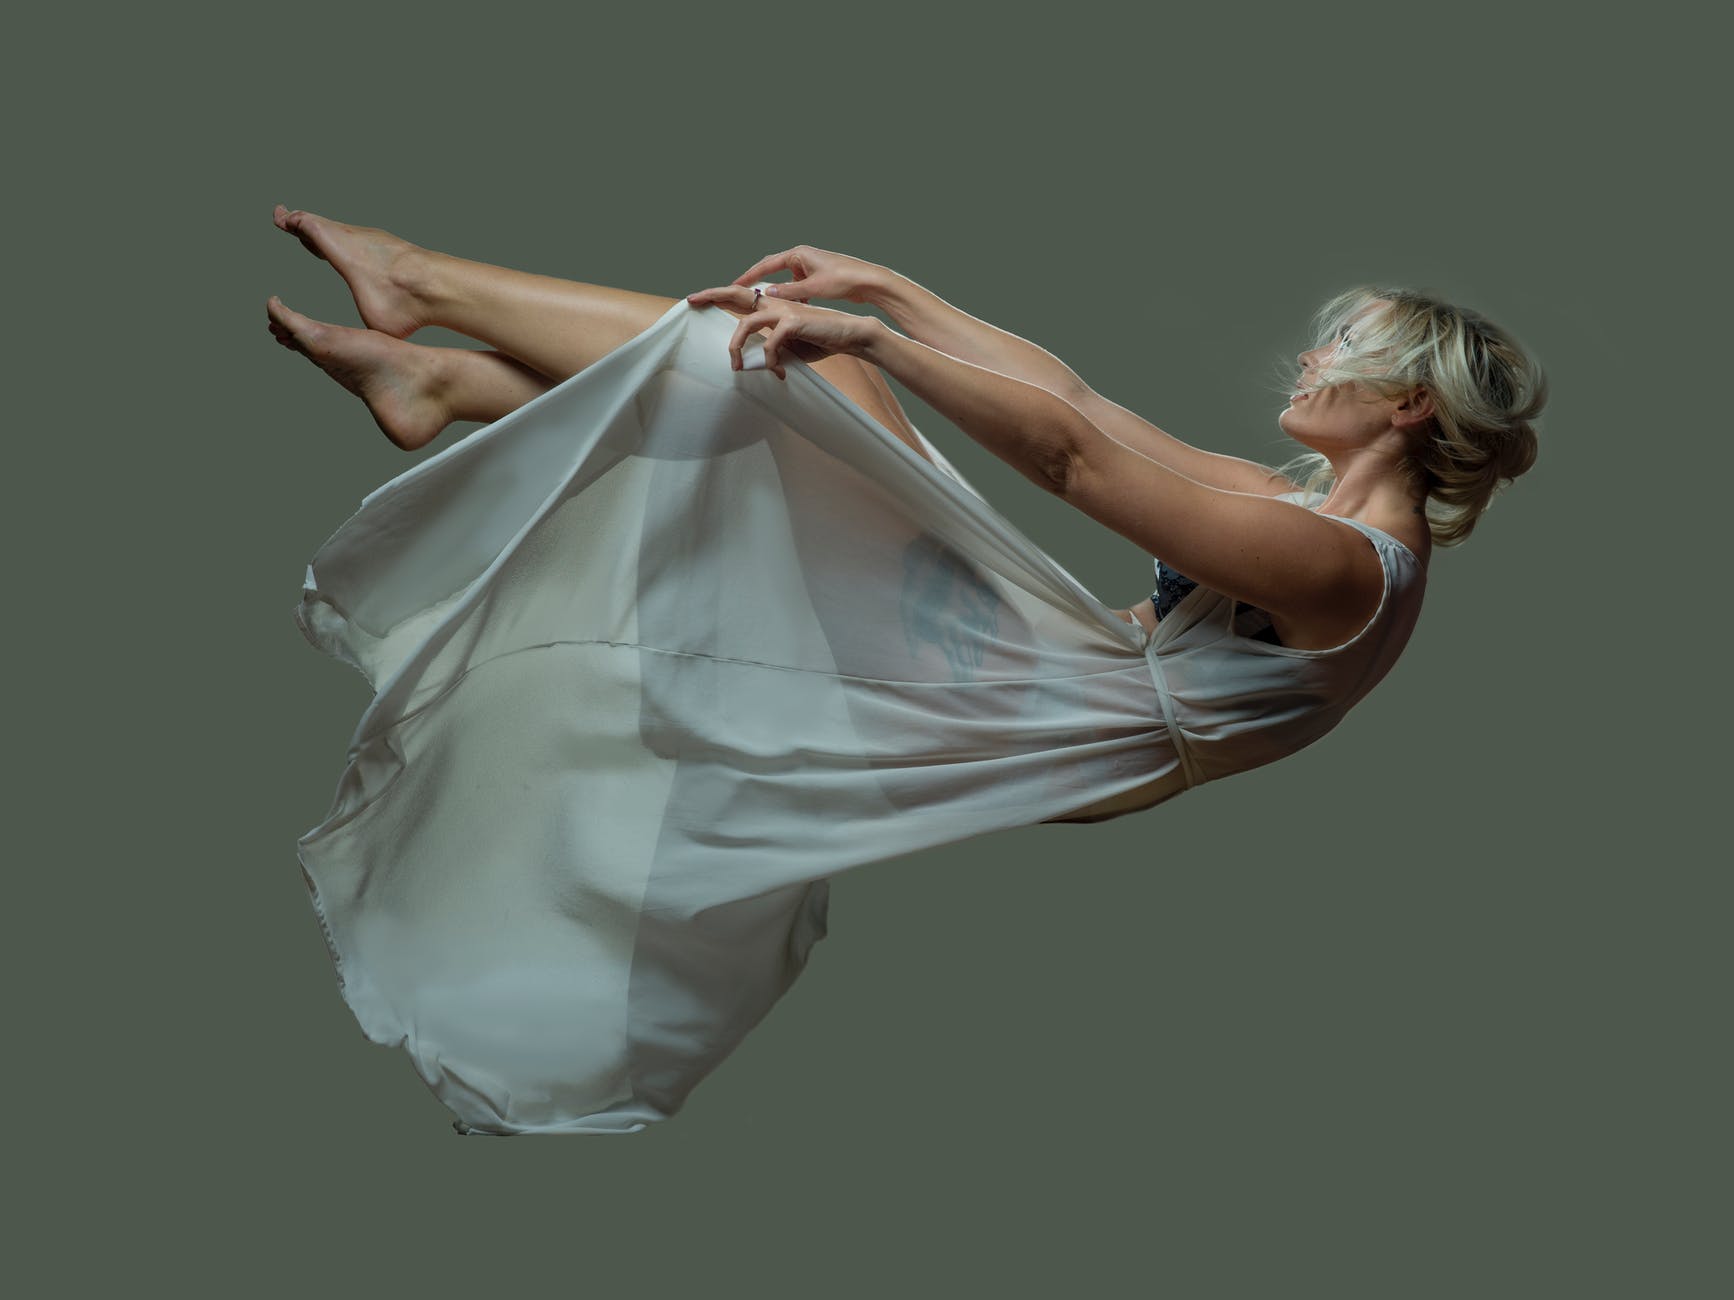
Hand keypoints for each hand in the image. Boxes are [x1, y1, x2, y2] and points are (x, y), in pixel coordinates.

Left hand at [683, 284, 877, 380]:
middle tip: (690, 300)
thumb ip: (768, 352)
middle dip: (712, 295)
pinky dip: (768, 361)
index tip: (697, 299)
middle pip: (736, 295)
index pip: (740, 298)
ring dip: (736, 347)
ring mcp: (783, 310)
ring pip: (746, 324)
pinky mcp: (793, 321)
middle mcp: (775, 303)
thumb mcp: (788, 349)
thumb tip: (750, 365)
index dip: (718, 296)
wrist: (848, 335)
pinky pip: (768, 343)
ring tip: (735, 366)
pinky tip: (776, 371)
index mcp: (773, 306)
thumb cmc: (819, 340)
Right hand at [719, 245, 886, 304]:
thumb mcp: (813, 288)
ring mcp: (810, 267)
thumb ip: (788, 291)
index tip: (734, 284)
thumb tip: (767, 293)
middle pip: (772, 269)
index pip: (766, 265)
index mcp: (798, 254)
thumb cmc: (845, 280)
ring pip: (786, 280)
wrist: (870, 281)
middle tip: (742, 294)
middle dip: (758, 283)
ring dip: (778, 293)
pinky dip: (792, 297)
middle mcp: (802, 257)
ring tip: (767, 306)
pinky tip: (794, 309)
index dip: (749, 276)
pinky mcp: (817, 277)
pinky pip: (797, 287)